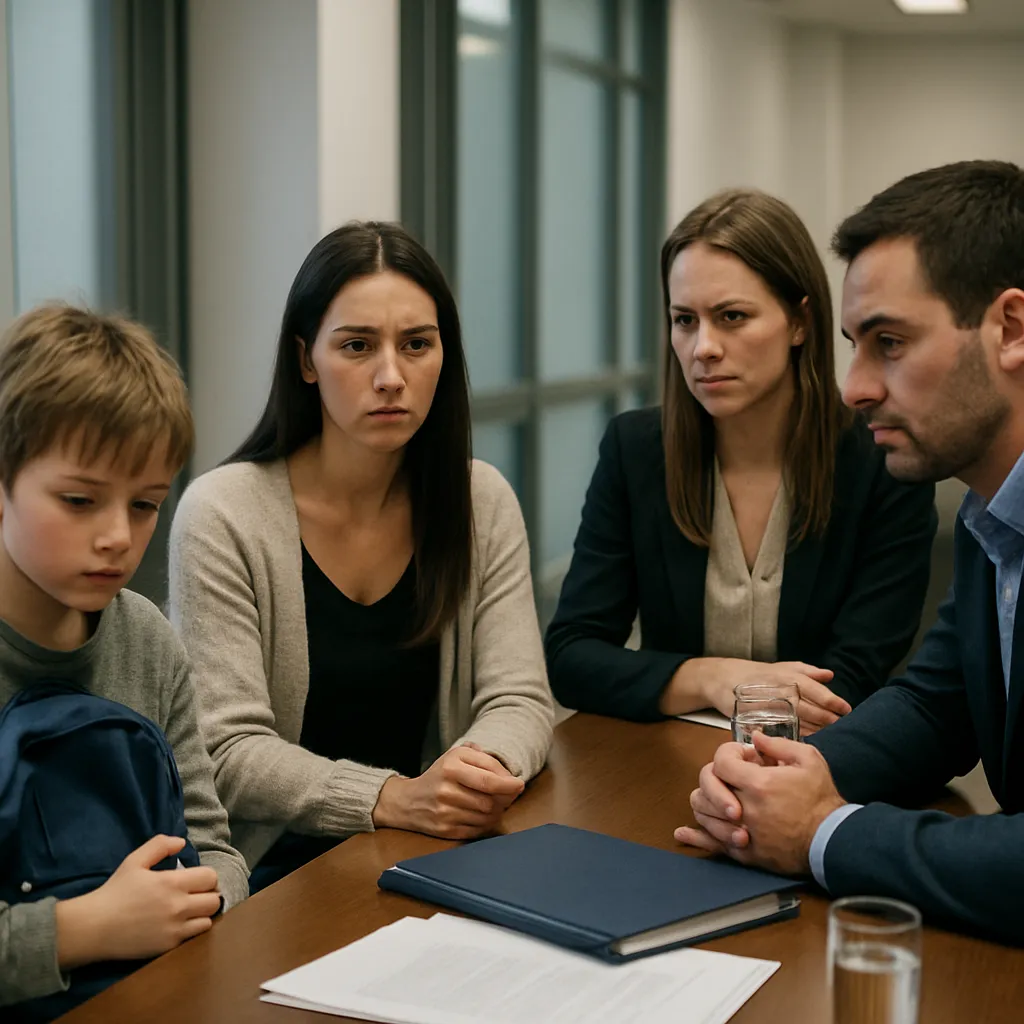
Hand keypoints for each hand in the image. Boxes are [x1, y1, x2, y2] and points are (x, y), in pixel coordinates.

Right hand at [56, 835, 221, 968]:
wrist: (94, 927)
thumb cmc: (115, 891)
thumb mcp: (134, 861)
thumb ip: (159, 846)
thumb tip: (181, 843)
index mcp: (172, 883)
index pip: (210, 877)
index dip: (206, 877)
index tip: (196, 880)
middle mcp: (178, 906)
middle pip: (214, 900)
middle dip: (208, 895)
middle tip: (196, 896)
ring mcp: (175, 929)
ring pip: (208, 920)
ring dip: (202, 914)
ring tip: (190, 911)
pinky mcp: (168, 947)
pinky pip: (194, 937)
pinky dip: (191, 930)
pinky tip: (179, 925)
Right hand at [371, 744, 524, 839]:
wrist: (408, 801)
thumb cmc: (439, 775)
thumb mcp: (456, 756)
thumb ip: (483, 758)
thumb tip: (508, 774)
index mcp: (450, 766)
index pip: (488, 779)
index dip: (509, 784)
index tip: (519, 784)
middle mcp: (446, 790)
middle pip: (490, 800)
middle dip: (505, 799)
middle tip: (508, 795)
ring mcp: (445, 812)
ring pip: (486, 816)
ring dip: (497, 812)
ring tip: (495, 804)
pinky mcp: (445, 830)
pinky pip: (477, 830)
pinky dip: (486, 824)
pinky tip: (484, 815)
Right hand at [661, 657, 850, 735]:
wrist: (724, 679)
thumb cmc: (757, 674)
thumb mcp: (782, 666)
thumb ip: (807, 671)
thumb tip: (830, 675)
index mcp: (790, 678)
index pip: (819, 693)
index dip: (834, 704)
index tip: (847, 712)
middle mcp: (783, 691)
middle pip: (812, 711)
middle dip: (829, 721)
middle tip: (842, 729)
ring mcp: (771, 706)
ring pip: (800, 723)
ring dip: (816, 730)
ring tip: (829, 737)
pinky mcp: (760, 719)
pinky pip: (782, 731)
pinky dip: (795, 737)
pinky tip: (805, 741)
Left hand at [674, 733, 845, 874]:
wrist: (832, 841)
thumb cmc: (821, 800)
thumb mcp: (809, 761)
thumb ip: (778, 745)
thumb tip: (755, 738)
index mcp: (758, 784)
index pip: (721, 762)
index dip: (729, 754)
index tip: (746, 757)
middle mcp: (745, 809)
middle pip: (706, 785)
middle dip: (715, 775)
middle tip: (733, 777)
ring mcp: (742, 832)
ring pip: (703, 812)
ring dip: (707, 799)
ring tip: (718, 795)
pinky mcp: (744, 853)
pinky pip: (712, 845)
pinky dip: (695, 837)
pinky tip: (682, 833)